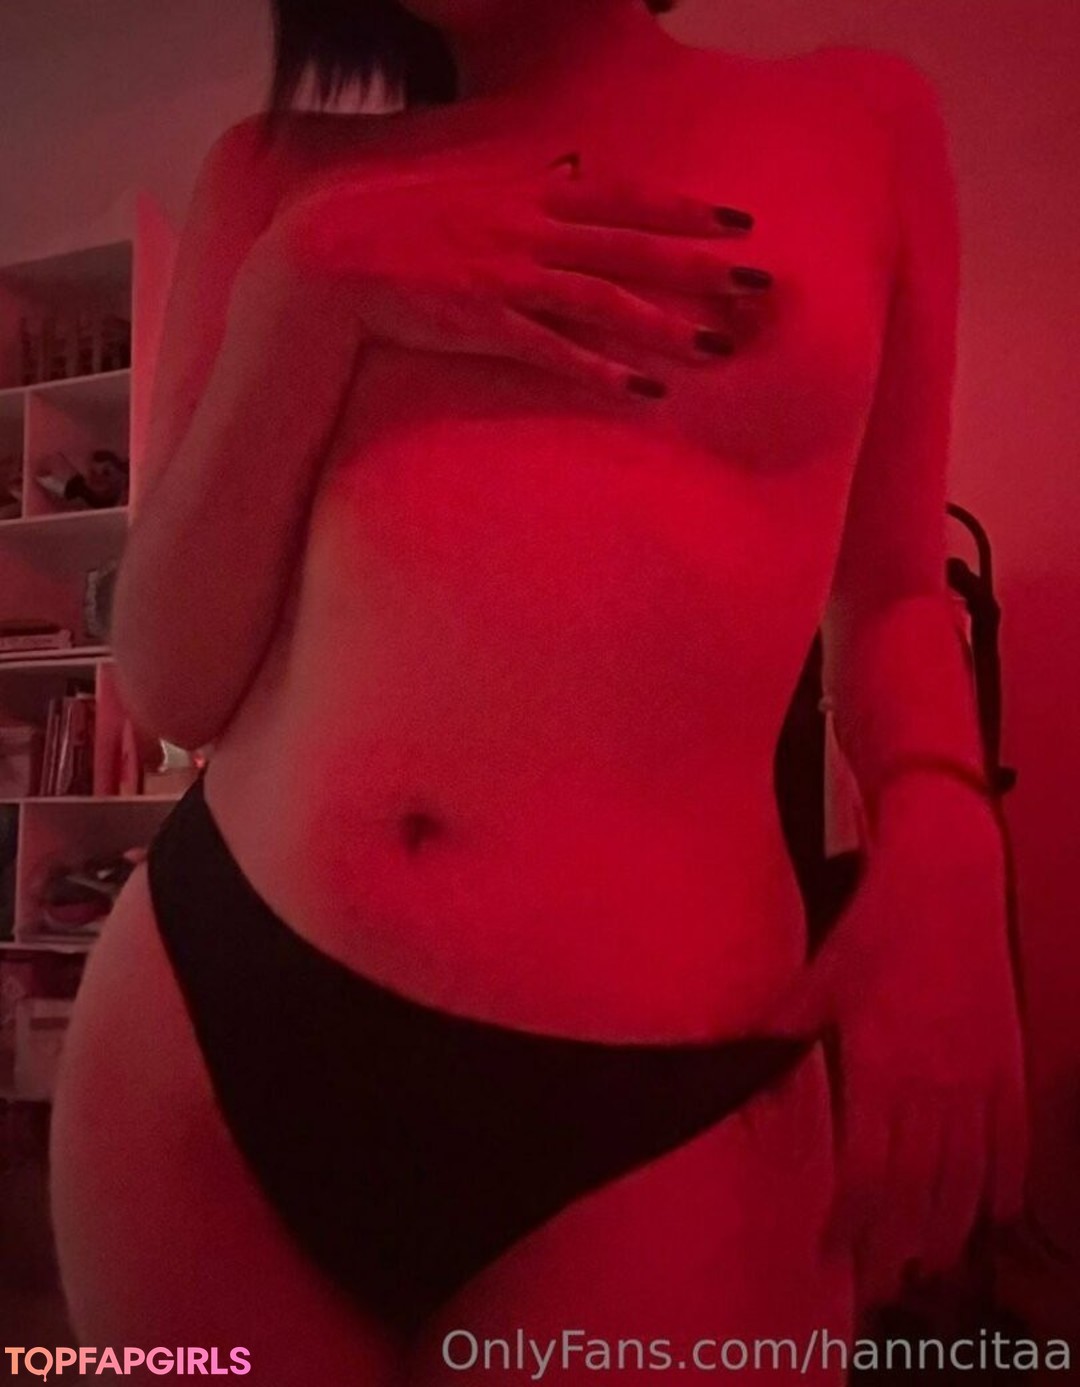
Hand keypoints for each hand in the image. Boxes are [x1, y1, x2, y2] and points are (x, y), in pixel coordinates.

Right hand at [235, 151, 773, 398]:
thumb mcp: (471, 182)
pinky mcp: (485, 326)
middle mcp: (530, 232)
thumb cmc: (400, 220)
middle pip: (632, 250)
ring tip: (718, 348)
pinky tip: (644, 394)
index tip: (738, 221)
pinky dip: (603, 372)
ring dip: (665, 326)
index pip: (624, 200)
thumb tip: (572, 162)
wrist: (330, 257)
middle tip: (759, 285)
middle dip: (700, 267)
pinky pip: (555, 353)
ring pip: (604, 302)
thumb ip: (529, 176)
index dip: (684, 212)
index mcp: (530, 196)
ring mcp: (509, 280)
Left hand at [769, 780, 1027, 1308]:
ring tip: (930, 1263)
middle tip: (881, 1281)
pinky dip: (1006, 1180)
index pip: (863, 1168)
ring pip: (966, 1175)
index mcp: (878, 1065)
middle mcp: (931, 1084)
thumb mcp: (815, 974)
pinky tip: (995, 1210)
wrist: (946, 872)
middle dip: (896, 1242)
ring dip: (948, 1225)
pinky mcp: (1007, 1057)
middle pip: (915, 1187)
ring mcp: (976, 1075)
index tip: (833, 1249)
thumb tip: (746, 1078)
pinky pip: (1012, 1137)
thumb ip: (778, 1033)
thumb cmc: (872, 919)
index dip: (850, 1216)